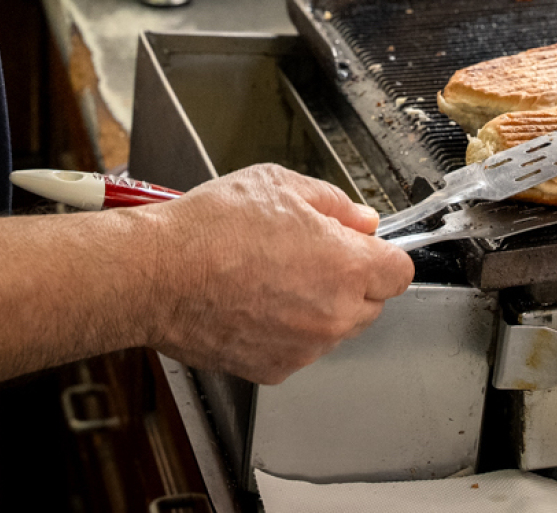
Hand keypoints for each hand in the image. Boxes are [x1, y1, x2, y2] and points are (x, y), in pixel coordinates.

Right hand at [134, 164, 413, 383]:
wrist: (157, 275)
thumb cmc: (213, 227)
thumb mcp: (280, 185)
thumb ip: (335, 204)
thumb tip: (363, 220)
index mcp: (347, 266)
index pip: (400, 272)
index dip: (381, 254)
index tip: (361, 247)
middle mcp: (334, 314)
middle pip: (371, 304)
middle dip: (351, 281)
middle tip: (306, 255)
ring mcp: (305, 348)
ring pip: (334, 330)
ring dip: (318, 308)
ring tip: (270, 278)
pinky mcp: (274, 370)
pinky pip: (298, 349)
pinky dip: (285, 332)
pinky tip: (252, 303)